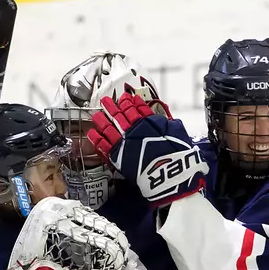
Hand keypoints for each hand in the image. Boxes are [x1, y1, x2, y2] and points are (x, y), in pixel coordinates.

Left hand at [87, 93, 205, 205]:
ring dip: (102, 119)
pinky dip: (97, 138)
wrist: (169, 171)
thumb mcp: (177, 132)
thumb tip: (168, 122)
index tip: (125, 98)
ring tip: (96, 115)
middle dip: (112, 107)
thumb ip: (169, 125)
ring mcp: (124, 141)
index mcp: (148, 121)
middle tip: (105, 101)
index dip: (129, 103)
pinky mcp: (117, 155)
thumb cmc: (177, 153)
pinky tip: (91, 133)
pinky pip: (103, 144)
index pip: (136, 109)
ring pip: (109, 127)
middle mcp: (134, 129)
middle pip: (119, 115)